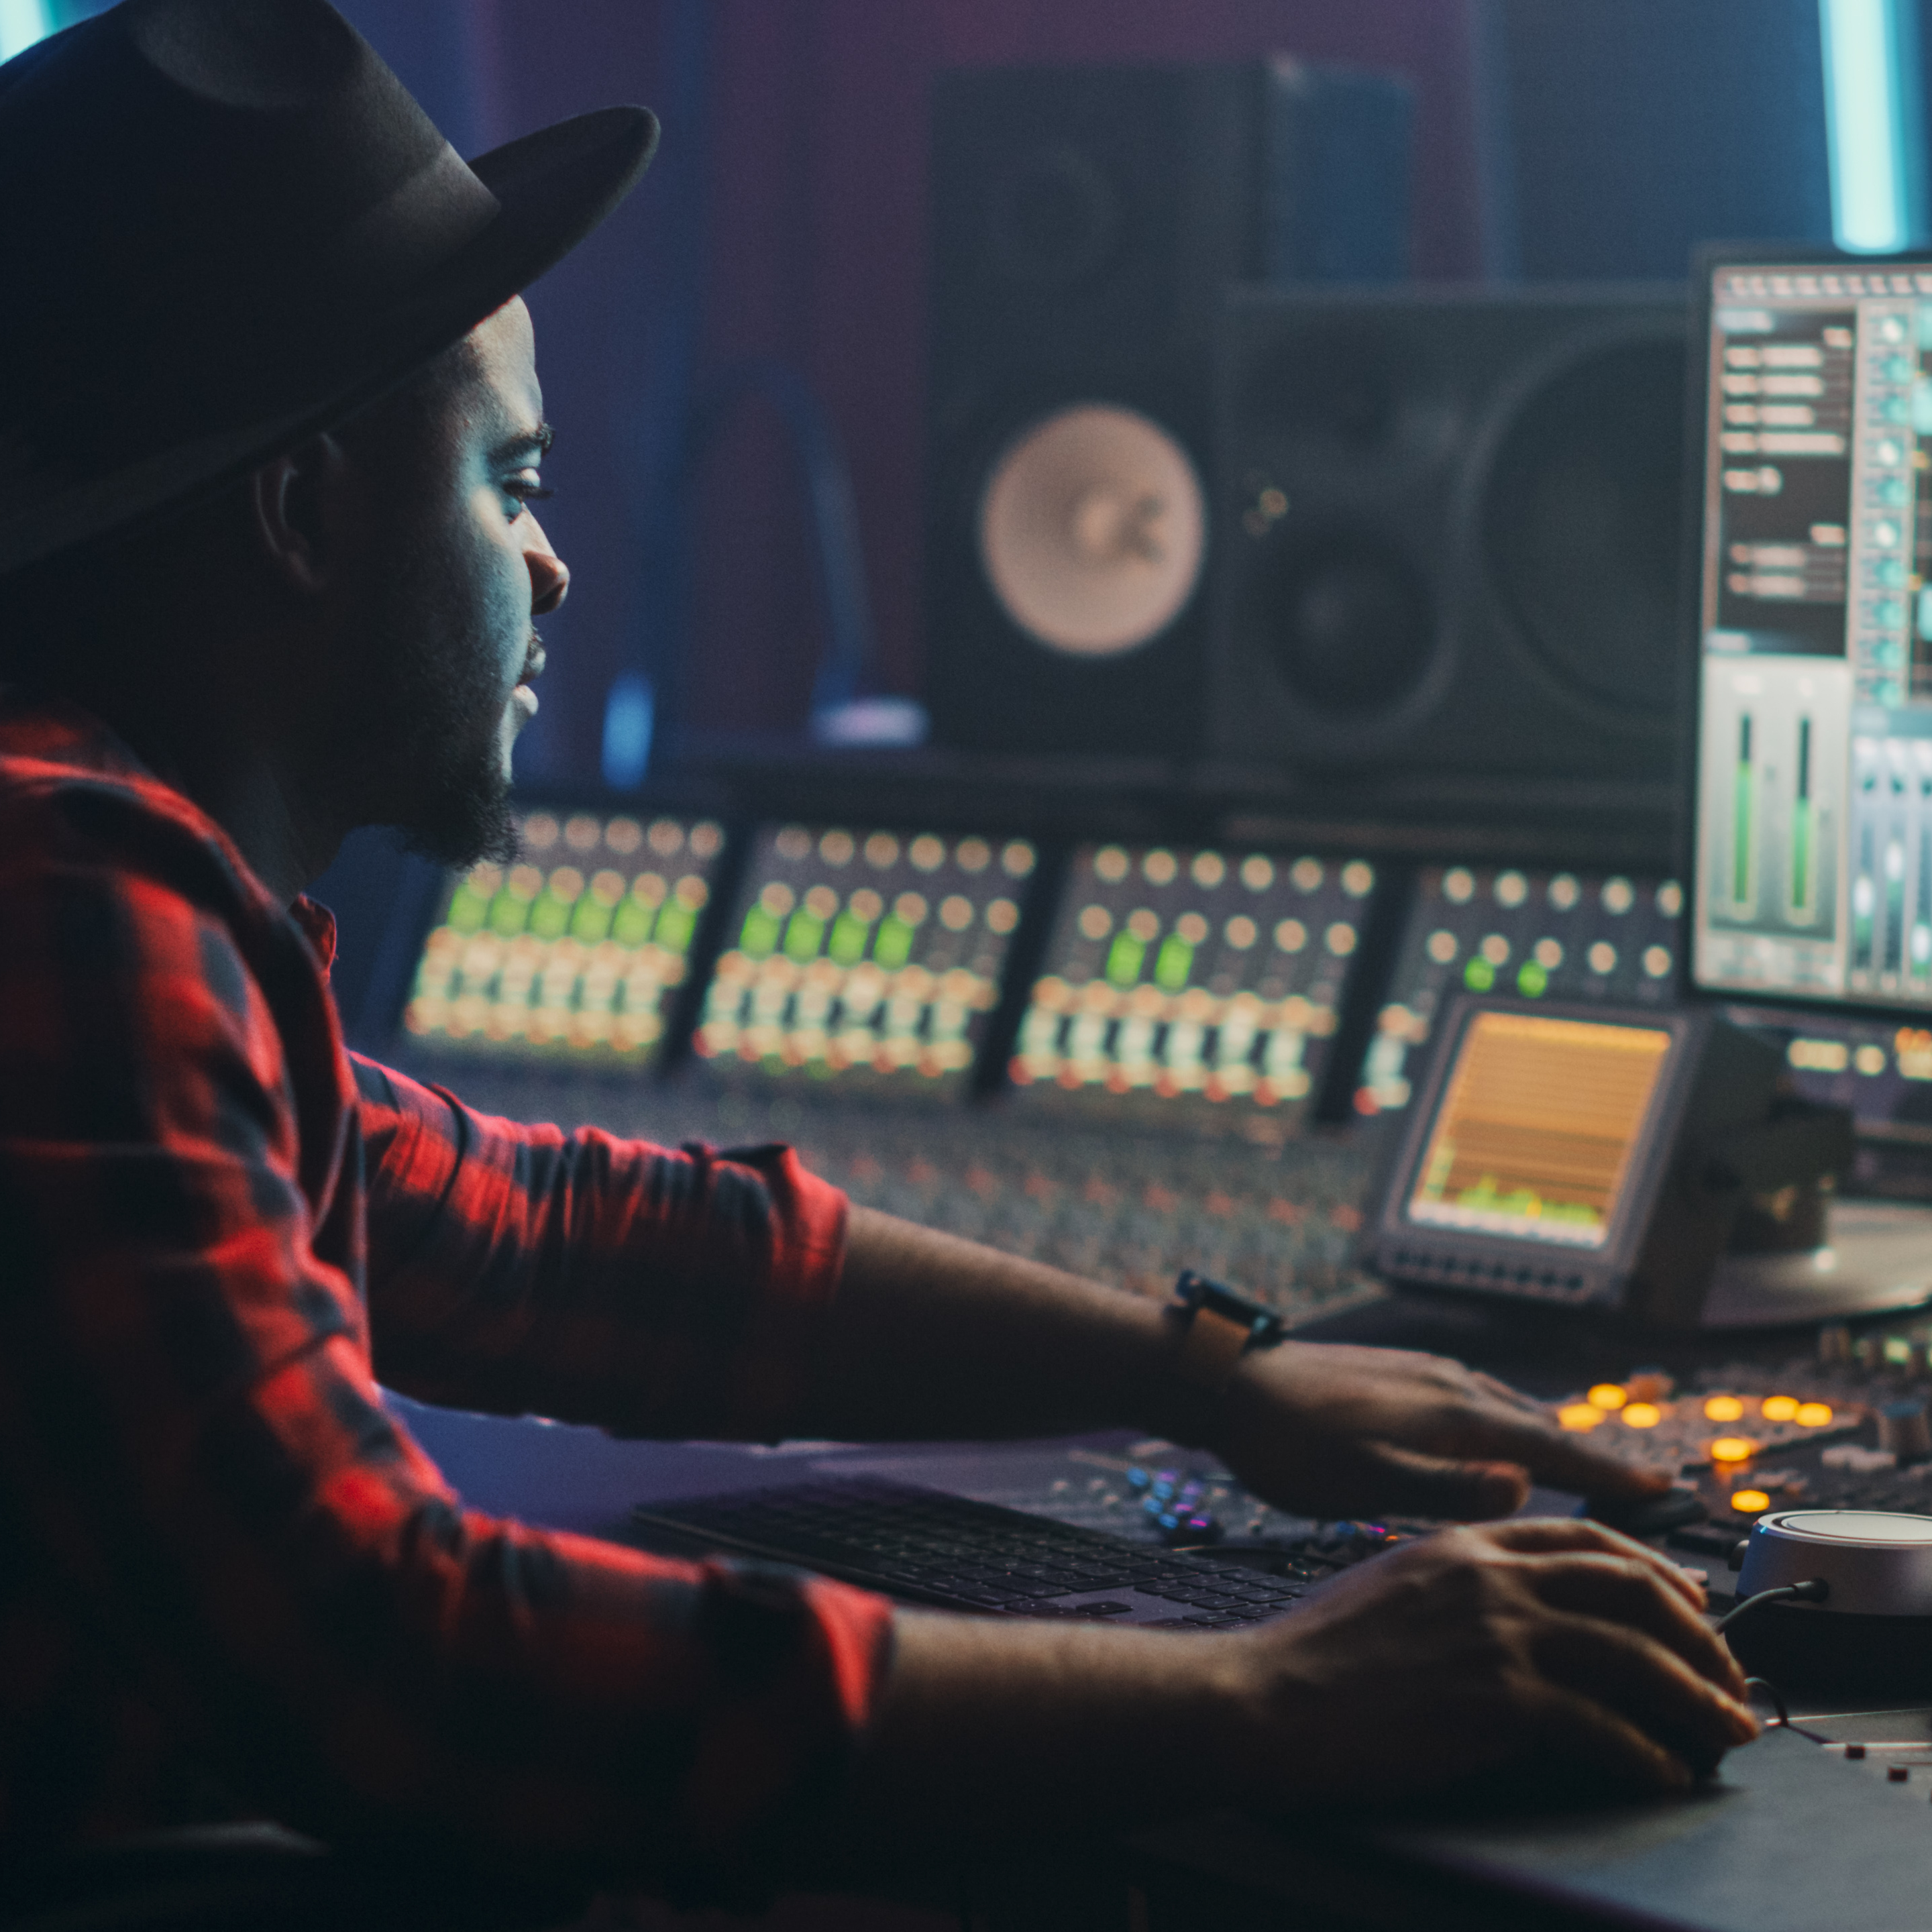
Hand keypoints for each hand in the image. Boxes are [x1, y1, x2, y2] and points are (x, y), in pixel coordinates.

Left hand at [1204, 1340, 1668, 1519]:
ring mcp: (1425, 1370)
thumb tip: (1524, 1491)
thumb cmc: (1288, 1444)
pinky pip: (1477, 1395)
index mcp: (1453, 1415)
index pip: (1554, 1448)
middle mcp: (1450, 1383)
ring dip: (1553, 1435)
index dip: (1610, 1474)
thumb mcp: (1364, 1482)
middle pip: (1543, 1424)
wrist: (1226, 1382)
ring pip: (1509, 1406)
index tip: (1665, 1491)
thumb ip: (1445, 1489)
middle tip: (1643, 1488)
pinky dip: (1509, 1417)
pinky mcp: (1399, 1369)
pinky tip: (1494, 1430)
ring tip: (1585, 1463)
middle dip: (1595, 1456)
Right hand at [1220, 1518, 1757, 1804]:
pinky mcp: (1494, 1697)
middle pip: (1629, 1586)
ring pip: (1632, 1655)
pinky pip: (1600, 1727)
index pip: (1586, 1539)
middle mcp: (1488, 1573)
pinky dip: (1645, 1755)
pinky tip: (1661, 1774)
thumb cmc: (1315, 1655)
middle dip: (1698, 1634)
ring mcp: (1494, 1632)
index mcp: (1462, 1538)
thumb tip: (1517, 1614)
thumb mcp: (1392, 1584)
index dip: (1657, 1570)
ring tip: (1725, 1733)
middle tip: (1729, 1678)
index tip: (1693, 1604)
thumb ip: (1457, 1581)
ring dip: (1694, 1699)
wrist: (1262, 1697)